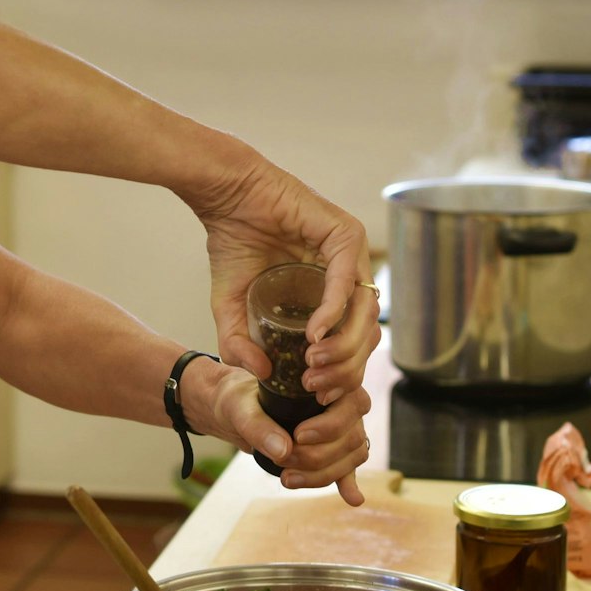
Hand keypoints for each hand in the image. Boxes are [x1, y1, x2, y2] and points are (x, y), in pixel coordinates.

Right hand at [181, 159, 379, 401]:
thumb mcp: (230, 306)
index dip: (339, 371)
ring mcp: (352, 253)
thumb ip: (239, 342)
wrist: (224, 197)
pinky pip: (348, 280)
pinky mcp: (346, 234)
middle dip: (345, 366)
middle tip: (315, 385)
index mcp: (330, 290)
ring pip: (366, 311)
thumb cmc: (231, 241)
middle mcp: (348, 272)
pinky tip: (314, 334)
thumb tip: (260, 374)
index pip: (351, 338)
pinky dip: (333, 311)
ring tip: (313, 364)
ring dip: (343, 345)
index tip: (314, 392)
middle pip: (366, 331)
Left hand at [186, 359, 373, 505]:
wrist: (237, 410)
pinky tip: (352, 498)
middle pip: (351, 436)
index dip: (329, 425)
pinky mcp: (335, 450)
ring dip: (321, 473)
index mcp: (326, 380)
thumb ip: (258, 426)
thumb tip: (283, 451)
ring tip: (287, 478)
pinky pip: (347, 468)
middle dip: (318, 454)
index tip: (298, 435)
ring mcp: (342, 428)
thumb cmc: (240, 399)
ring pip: (350, 457)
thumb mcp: (240, 407)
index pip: (349, 403)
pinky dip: (347, 483)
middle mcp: (342, 403)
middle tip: (283, 460)